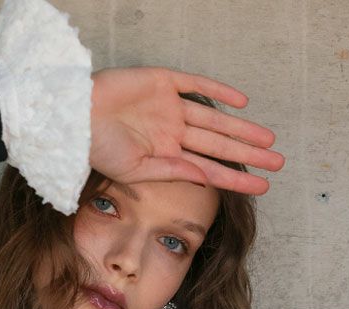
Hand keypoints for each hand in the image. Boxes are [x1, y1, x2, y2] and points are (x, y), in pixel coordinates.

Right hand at [90, 66, 284, 194]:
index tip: (262, 187)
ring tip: (269, 139)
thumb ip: (170, 172)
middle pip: (219, 144)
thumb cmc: (95, 149)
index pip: (209, 169)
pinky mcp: (162, 81)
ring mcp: (169, 107)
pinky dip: (218, 91)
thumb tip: (205, 176)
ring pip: (215, 119)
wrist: (71, 118)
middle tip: (278, 161)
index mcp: (164, 156)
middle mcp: (171, 132)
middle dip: (248, 154)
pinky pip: (196, 84)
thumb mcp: (134, 171)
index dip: (236, 178)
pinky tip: (242, 103)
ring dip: (242, 128)